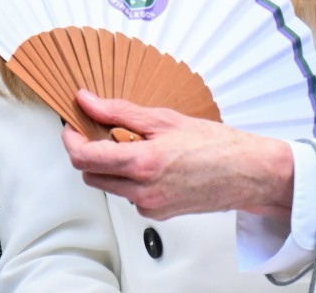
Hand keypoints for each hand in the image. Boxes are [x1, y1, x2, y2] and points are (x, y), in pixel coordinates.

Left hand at [62, 89, 294, 222]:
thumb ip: (120, 111)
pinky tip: (152, 161)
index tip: (71, 125)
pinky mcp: (157, 214)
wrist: (244, 172)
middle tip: (100, 129)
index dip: (71, 140)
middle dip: (88, 152)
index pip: (84, 158)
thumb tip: (88, 101)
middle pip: (90, 175)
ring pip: (109, 186)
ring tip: (132, 142)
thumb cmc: (213, 143)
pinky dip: (130, 177)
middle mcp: (141, 192)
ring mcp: (149, 206)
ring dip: (109, 165)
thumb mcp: (164, 118)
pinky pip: (129, 195)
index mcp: (142, 163)